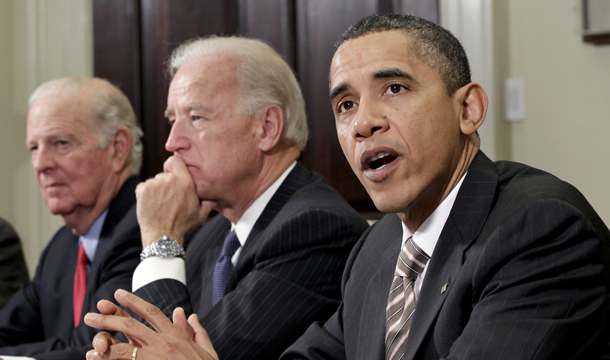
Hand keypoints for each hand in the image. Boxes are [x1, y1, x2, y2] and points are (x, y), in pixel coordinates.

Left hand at [85, 289, 217, 359]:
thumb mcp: (204, 348)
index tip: (118, 293)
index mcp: (175, 335)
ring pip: (122, 346)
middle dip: (108, 318)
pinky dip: (108, 359)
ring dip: (103, 339)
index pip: (151, 313)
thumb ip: (195, 330)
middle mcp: (162, 343)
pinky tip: (94, 358)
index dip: (133, 301)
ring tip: (89, 339)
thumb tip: (187, 314)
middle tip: (90, 315)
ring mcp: (154, 358)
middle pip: (130, 326)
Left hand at [135, 155, 214, 246]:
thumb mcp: (202, 215)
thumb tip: (215, 196)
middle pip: (164, 174)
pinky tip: (151, 205)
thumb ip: (209, 202)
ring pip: (153, 182)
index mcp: (186, 182)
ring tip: (159, 205)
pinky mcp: (143, 190)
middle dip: (165, 184)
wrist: (163, 237)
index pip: (175, 160)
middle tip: (168, 199)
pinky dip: (144, 194)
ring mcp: (155, 184)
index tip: (172, 174)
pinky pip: (142, 187)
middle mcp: (170, 180)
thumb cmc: (183, 226)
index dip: (173, 166)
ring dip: (155, 190)